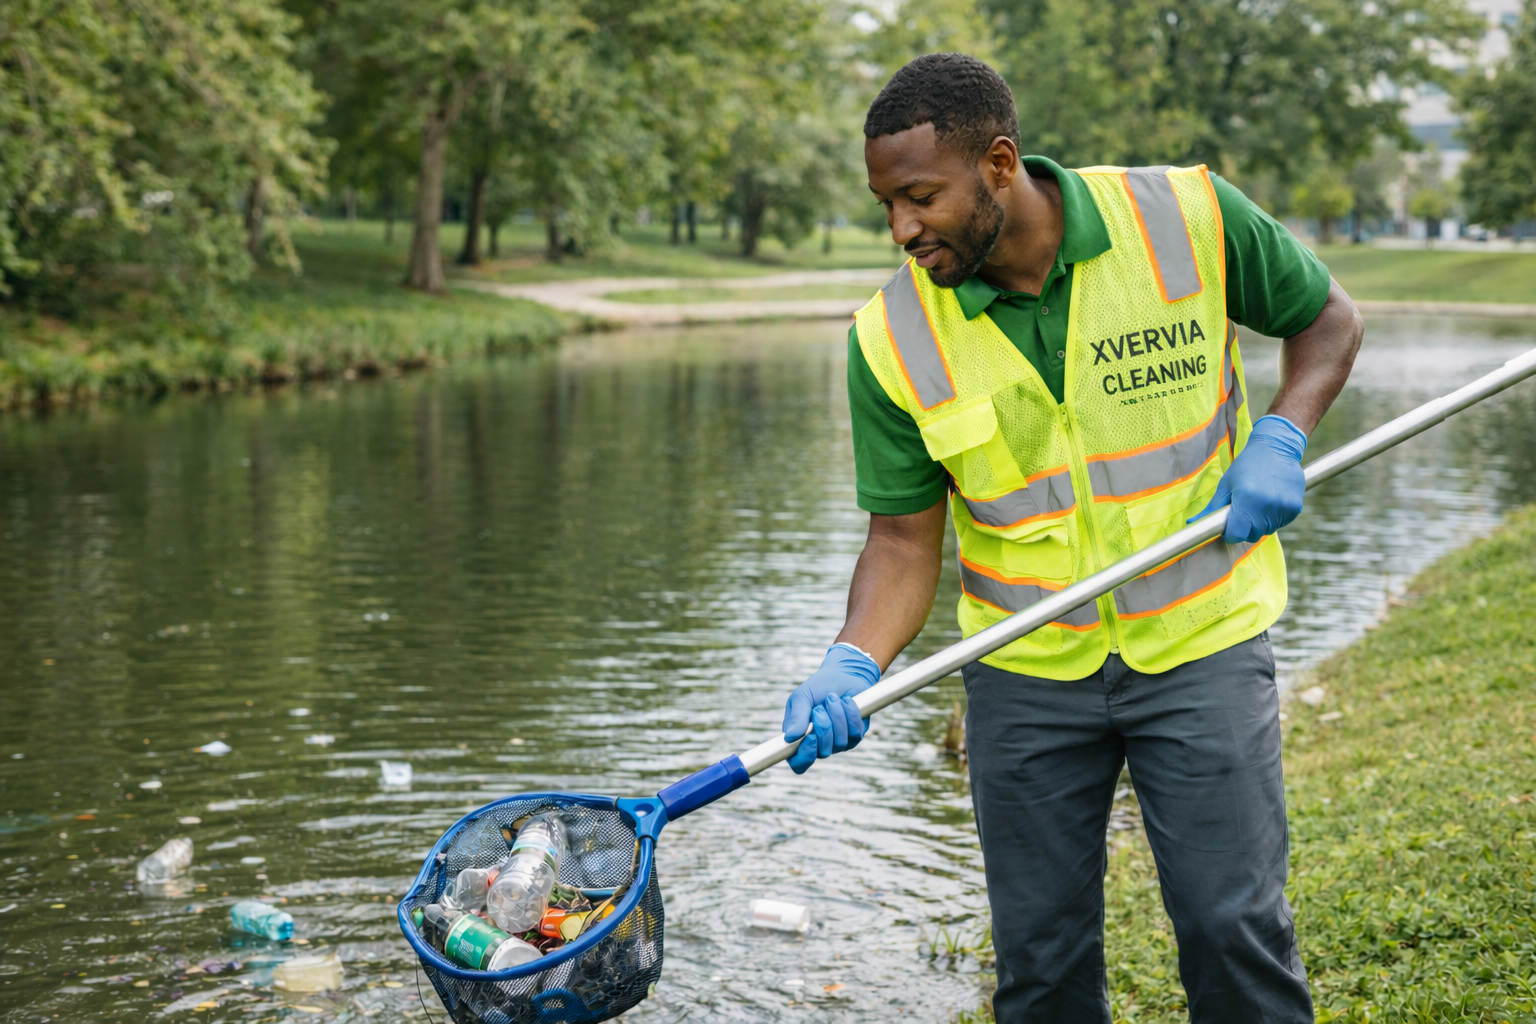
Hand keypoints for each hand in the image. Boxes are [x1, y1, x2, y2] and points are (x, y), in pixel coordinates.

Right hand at [783, 643, 880, 773]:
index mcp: (800, 738)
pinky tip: (846, 701)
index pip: (799, 763)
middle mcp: (819, 744)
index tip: (810, 737)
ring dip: (837, 716)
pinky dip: (850, 713)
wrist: (843, 674)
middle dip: (823, 726)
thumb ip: (796, 716)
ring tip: (833, 699)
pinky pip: (855, 733)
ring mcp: (839, 742)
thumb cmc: (818, 687)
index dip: (804, 756)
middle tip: (819, 707)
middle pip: (822, 752)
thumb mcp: (802, 696)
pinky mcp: (856, 735)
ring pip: (840, 742)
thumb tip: (789, 738)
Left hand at [1189, 415, 1307, 543]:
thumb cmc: (1248, 465)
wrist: (1278, 448)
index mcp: (1246, 499)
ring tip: (1258, 502)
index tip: (1229, 525)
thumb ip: (1212, 507)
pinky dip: (1273, 518)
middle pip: (1252, 535)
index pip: (1236, 535)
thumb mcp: (1226, 484)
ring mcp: (1283, 508)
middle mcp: (1266, 506)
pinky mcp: (1295, 508)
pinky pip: (1280, 524)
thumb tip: (1192, 524)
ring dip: (1260, 523)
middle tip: (1244, 510)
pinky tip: (1271, 500)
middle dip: (1245, 528)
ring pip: (1266, 531)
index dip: (1230, 533)